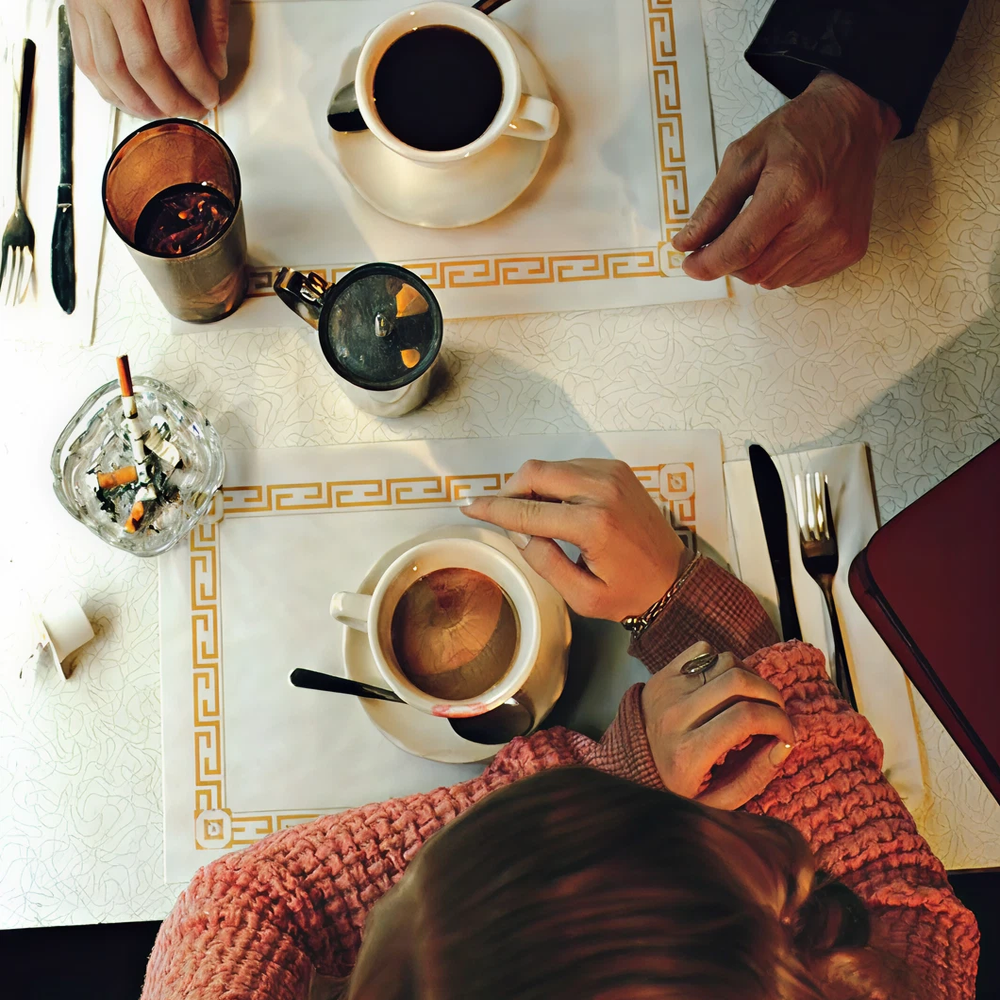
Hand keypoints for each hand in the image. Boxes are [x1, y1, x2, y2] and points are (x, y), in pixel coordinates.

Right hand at [67, 0, 229, 118]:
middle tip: (193, 110)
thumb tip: (215, 67)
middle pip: (144, 67)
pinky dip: (110, 89)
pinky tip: (131, 99)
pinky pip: (86, 60)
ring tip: (165, 111)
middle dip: (173, 99)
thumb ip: (212, 20)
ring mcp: (88, 0)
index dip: (197, 83)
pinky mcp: (74, 6)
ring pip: (111, 72)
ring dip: (141, 103)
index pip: (177, 51)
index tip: (211, 96)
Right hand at [460, 458, 688, 620]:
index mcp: (593, 524)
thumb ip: (544, 562)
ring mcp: (612, 475)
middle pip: (535, 472)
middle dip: (509, 490)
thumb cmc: (630, 594)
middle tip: (501, 514)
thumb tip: (517, 532)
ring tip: (532, 518)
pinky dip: (554, 482)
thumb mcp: (582, 595)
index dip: (494, 509)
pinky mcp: (617, 470)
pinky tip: (556, 508)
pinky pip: (570, 466)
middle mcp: (603, 490)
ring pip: (551, 466)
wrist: (675, 580)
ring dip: (531, 486)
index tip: (469, 507)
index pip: (528, 511)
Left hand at [641, 642, 794, 808]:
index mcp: (688, 752)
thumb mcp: (715, 800)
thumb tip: (784, 745)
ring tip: (755, 700)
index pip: (746, 718)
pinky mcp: (663, 673)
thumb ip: (754, 777)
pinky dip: (724, 661)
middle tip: (777, 713)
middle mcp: (676, 716)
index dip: (778, 721)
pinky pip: (704, 649)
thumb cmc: (677, 784)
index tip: (787, 734)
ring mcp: (668, 689)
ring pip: (725, 661)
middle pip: (739, 682)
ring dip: (752, 677)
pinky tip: (727, 685)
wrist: (631, 764)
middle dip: (771, 695)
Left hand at [674, 72, 900, 288]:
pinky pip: (797, 278)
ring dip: (755, 262)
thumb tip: (686, 244)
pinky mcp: (850, 250)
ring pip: (773, 280)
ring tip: (762, 227)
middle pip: (754, 270)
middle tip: (723, 237)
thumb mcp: (745, 156)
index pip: (741, 248)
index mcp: (792, 190)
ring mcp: (839, 239)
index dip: (708, 263)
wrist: (854, 121)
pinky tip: (786, 232)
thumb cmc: (799, 131)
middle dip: (728, 261)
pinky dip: (781, 263)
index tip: (689, 263)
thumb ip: (714, 205)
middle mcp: (821, 220)